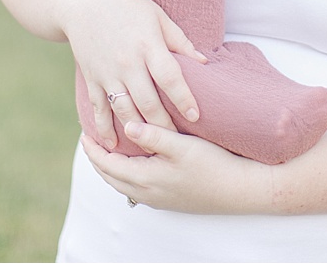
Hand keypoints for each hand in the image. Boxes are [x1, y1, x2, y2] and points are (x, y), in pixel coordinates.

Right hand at [61, 0, 206, 148]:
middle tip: (177, 141)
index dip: (184, 99)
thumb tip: (204, 61)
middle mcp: (127, 63)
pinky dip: (105, 128)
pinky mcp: (92, 78)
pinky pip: (98, 108)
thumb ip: (179, 40)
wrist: (80, 1)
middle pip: (148, 102)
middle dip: (164, 125)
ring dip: (138, 131)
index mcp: (147, 45)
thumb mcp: (156, 15)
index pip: (170, 78)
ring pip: (125, 110)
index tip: (195, 116)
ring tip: (152, 147)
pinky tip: (113, 144)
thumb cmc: (125, 4)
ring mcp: (107, 73)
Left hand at [82, 121, 271, 213]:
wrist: (242, 190)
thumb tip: (126, 126)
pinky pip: (138, 188)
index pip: (107, 165)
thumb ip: (153, 135)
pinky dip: (127, 173)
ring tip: (110, 148)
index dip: (93, 149)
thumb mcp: (183, 146)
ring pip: (124, 184)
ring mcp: (159, 200)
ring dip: (112, 167)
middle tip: (91, 139)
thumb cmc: (214, 165)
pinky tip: (137, 162)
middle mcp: (148, 193)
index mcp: (146, 179)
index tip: (84, 132)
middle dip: (98, 158)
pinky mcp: (171, 200)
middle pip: (111, 177)